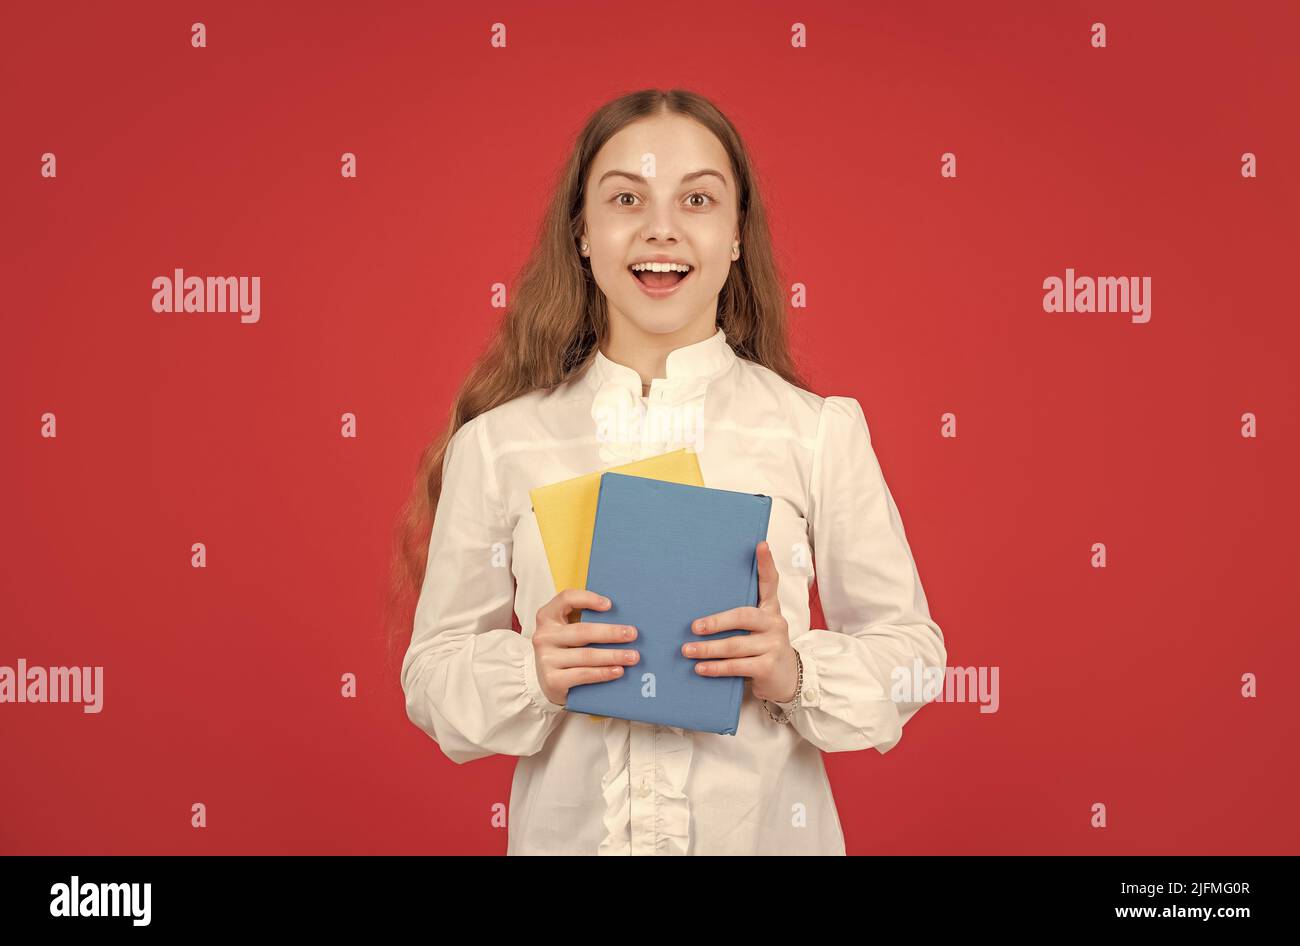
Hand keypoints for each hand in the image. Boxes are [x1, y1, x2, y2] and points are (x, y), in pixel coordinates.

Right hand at [532, 588, 639, 705]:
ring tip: (632, 656)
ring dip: (613, 655)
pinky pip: (583, 675)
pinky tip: (618, 671)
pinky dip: (603, 673)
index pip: (566, 599)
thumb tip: (622, 617)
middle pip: (582, 631)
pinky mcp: (552, 680)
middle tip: (633, 634)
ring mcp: (546, 659)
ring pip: (586, 655)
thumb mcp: (569, 630)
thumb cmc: (567, 649)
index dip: (588, 598)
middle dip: (611, 632)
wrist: (551, 682)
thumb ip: (586, 619)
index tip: (610, 605)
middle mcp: (543, 636)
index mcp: (547, 616)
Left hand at [681, 540, 798, 703]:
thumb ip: (739, 618)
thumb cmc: (762, 648)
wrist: (786, 679)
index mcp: (770, 608)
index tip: (761, 545)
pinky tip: (700, 668)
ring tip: (687, 650)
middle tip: (693, 627)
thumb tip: (698, 612)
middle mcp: (775, 623)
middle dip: (716, 621)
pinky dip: (716, 668)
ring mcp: (774, 645)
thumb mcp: (756, 629)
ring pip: (735, 645)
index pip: (770, 583)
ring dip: (708, 649)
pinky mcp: (769, 666)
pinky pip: (737, 666)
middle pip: (743, 616)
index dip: (766, 564)